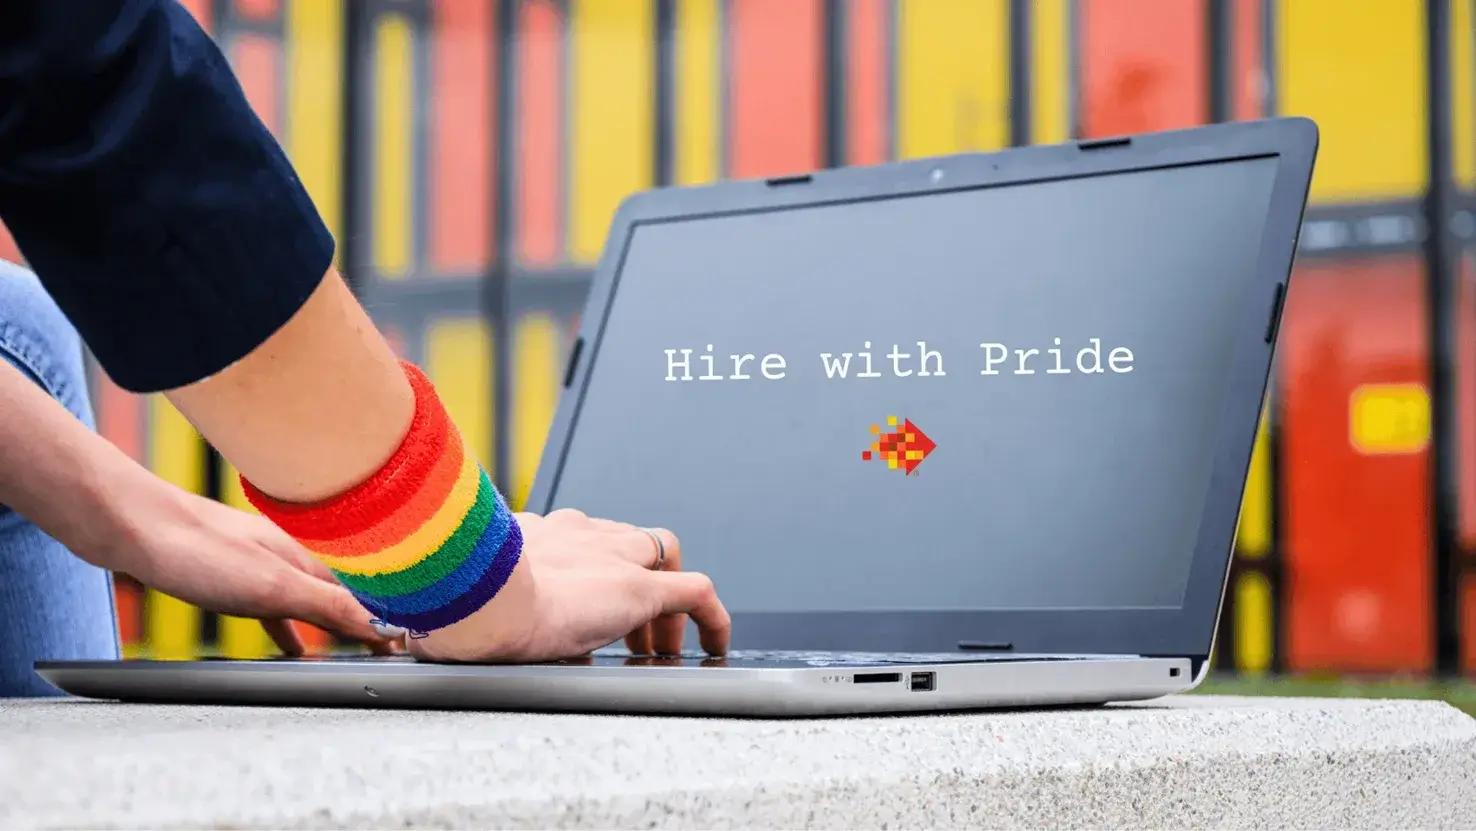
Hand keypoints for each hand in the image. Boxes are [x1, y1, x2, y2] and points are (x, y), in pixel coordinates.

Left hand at [113, 484, 398, 656]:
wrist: (128, 527)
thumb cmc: (196, 551)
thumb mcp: (272, 587)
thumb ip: (328, 606)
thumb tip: (383, 624)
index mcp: (303, 557)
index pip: (359, 593)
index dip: (385, 617)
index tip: (407, 642)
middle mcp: (285, 556)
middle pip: (337, 593)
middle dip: (364, 618)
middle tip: (387, 649)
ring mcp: (255, 563)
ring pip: (305, 599)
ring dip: (328, 624)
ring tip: (345, 652)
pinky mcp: (226, 574)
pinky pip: (271, 605)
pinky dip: (287, 625)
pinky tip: (284, 641)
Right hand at [408, 509, 730, 662]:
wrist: (477, 601)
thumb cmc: (457, 604)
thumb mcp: (465, 596)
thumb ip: (478, 603)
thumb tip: (464, 639)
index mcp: (535, 534)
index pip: (580, 538)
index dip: (592, 569)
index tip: (584, 605)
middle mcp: (577, 533)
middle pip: (625, 543)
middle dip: (630, 583)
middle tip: (627, 635)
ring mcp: (611, 556)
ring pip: (660, 558)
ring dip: (661, 604)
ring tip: (656, 648)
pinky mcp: (638, 587)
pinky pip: (695, 593)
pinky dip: (711, 617)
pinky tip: (714, 644)